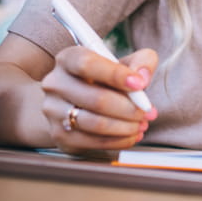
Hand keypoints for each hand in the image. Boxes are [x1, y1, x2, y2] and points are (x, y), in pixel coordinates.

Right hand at [40, 46, 157, 154]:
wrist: (86, 99)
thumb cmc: (111, 77)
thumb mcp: (129, 61)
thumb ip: (142, 62)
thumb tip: (143, 79)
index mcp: (69, 59)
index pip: (87, 64)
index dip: (115, 75)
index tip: (140, 84)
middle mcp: (55, 84)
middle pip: (96, 99)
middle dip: (129, 108)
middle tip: (148, 111)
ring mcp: (53, 111)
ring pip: (94, 123)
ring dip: (125, 126)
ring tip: (142, 123)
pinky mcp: (58, 135)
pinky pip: (91, 142)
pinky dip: (118, 140)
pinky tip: (132, 135)